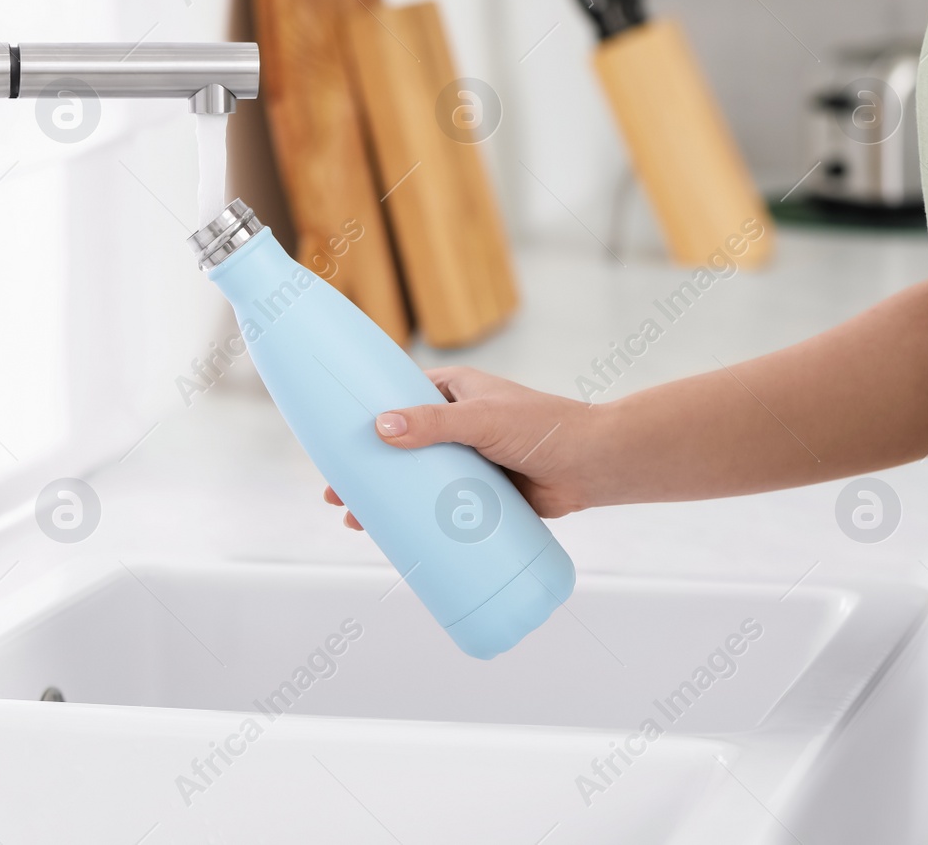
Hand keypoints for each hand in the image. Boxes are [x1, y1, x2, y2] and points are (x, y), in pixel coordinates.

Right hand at [323, 365, 613, 528]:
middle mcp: (455, 423)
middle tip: (335, 495)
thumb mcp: (482, 419)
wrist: (594, 465)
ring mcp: (467, 459)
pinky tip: (395, 537)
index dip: (363, 421)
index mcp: (453, 391)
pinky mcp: (483, 492)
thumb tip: (381, 428)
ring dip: (385, 499)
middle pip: (398, 447)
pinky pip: (440, 506)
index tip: (333, 443)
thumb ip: (434, 424)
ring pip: (416, 480)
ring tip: (356, 522)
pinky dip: (417, 520)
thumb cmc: (543, 428)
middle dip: (365, 471)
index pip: (395, 400)